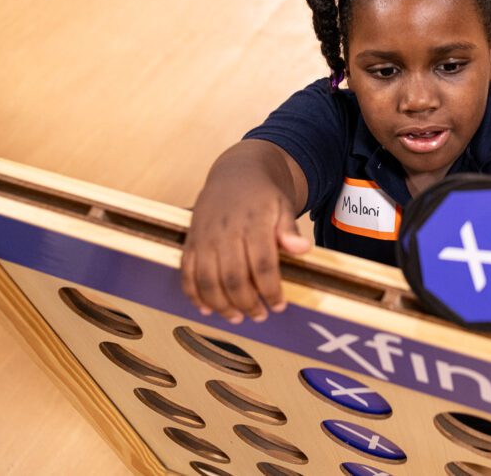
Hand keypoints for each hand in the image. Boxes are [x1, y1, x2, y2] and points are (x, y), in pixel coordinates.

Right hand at [180, 173, 309, 323]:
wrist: (235, 173)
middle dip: (247, 303)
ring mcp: (204, 238)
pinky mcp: (190, 242)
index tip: (279, 305)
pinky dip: (194, 295)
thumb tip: (302, 249)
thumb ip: (289, 229)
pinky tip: (207, 309)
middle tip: (260, 315)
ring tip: (237, 317)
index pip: (262, 264)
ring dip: (221, 305)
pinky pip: (187, 274)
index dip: (270, 290)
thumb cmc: (263, 195)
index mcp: (253, 223)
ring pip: (207, 280)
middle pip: (233, 278)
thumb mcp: (283, 205)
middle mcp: (225, 232)